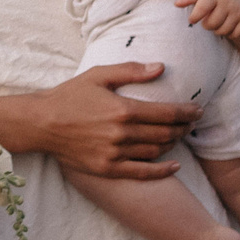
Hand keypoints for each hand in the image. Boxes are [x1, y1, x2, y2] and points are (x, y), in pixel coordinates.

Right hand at [31, 63, 199, 179]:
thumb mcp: (98, 75)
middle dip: (184, 127)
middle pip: (165, 132)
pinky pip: (142, 172)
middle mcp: (122, 134)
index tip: (198, 109)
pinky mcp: (108, 168)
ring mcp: (115, 154)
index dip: (187, 112)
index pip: (167, 112)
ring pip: (156, 151)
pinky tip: (174, 165)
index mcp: (122, 109)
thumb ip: (130, 71)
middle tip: (191, 122)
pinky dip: (162, 170)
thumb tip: (160, 67)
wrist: (41, 123)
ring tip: (179, 135)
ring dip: (173, 144)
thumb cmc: (69, 95)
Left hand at [178, 0, 239, 38]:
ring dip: (217, 30)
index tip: (192, 20)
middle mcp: (227, 2)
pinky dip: (229, 33)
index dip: (195, 17)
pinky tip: (226, 26)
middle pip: (213, 23)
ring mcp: (238, 10)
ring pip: (223, 30)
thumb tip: (176, 4)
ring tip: (215, 23)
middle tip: (206, 21)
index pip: (203, 8)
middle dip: (206, 25)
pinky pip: (236, 33)